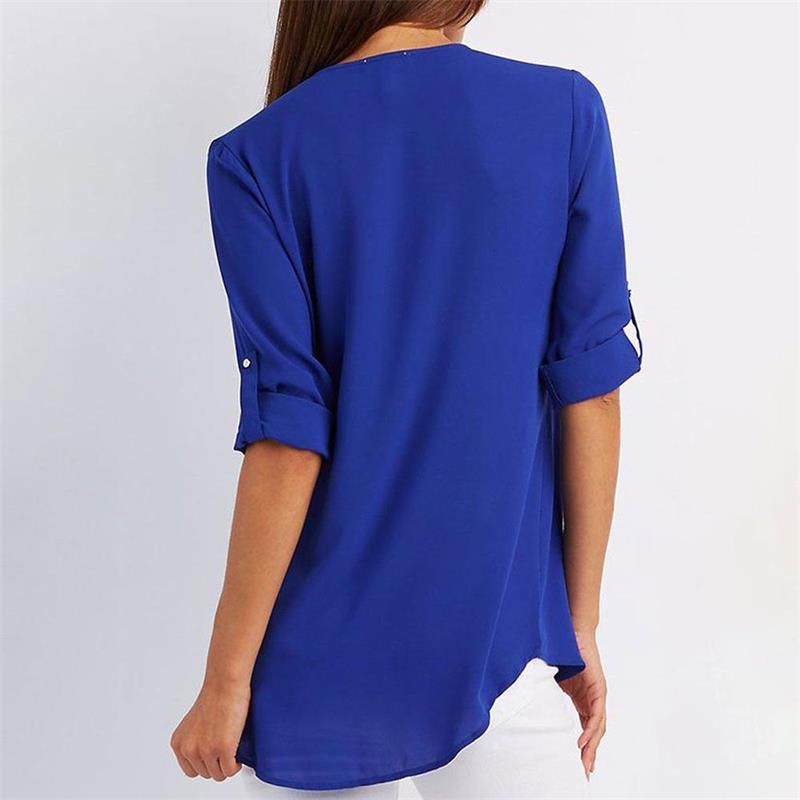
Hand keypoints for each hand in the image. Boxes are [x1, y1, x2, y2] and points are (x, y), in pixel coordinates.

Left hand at [170, 681, 249, 780]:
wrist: (225, 682)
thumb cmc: (215, 694)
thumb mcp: (195, 722)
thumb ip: (196, 740)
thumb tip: (206, 752)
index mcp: (179, 743)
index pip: (191, 770)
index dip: (205, 763)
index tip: (214, 755)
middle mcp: (189, 749)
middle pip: (206, 773)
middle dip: (218, 763)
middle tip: (226, 749)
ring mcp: (205, 750)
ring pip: (219, 774)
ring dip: (228, 764)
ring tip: (233, 749)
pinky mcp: (223, 749)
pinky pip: (230, 770)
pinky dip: (236, 765)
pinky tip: (238, 752)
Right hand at [558, 630, 606, 778]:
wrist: (571, 629)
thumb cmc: (561, 648)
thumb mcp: (552, 677)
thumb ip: (546, 691)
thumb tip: (526, 699)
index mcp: (582, 698)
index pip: (584, 727)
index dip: (582, 746)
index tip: (576, 764)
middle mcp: (592, 698)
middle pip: (593, 732)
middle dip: (589, 753)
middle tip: (582, 772)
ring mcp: (597, 694)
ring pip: (597, 727)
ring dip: (591, 746)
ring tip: (585, 763)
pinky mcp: (599, 688)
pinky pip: (596, 714)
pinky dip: (591, 729)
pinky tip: (584, 742)